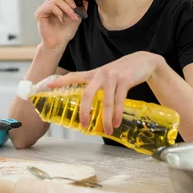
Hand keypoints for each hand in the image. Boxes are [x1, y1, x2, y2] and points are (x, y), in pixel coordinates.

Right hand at [35, 0, 87, 50]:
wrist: (59, 43)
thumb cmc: (66, 31)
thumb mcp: (77, 18)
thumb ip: (80, 9)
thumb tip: (86, 0)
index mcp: (56, 2)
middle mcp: (49, 2)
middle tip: (76, 7)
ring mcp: (43, 8)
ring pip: (57, 0)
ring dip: (67, 8)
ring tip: (72, 17)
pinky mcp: (40, 13)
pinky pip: (51, 6)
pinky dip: (59, 12)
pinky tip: (62, 20)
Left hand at [46, 52, 160, 134]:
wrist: (143, 62)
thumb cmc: (122, 72)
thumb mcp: (106, 75)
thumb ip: (96, 85)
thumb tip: (88, 104)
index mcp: (93, 74)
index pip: (74, 76)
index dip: (61, 81)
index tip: (48, 86)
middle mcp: (100, 74)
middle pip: (87, 94)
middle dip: (84, 111)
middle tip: (83, 125)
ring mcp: (112, 77)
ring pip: (106, 102)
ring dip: (106, 119)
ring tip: (107, 130)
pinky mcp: (125, 80)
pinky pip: (119, 101)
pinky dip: (117, 114)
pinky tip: (116, 123)